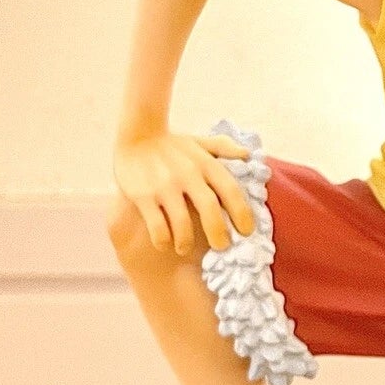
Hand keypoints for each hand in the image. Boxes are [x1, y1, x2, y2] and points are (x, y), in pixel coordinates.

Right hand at [113, 130, 257, 255]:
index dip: (242, 214)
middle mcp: (188, 174)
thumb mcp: (200, 143)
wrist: (135, 135)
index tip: (247, 232)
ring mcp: (164, 185)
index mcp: (205, 163)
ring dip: (186, 242)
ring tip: (184, 248)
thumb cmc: (173, 144)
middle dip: (218, 233)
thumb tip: (248, 155)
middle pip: (209, 209)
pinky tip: (164, 243)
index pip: (230, 190)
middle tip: (221, 247)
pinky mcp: (143, 195)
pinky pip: (157, 226)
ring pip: (181, 222)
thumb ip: (224, 148)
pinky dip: (163, 240)